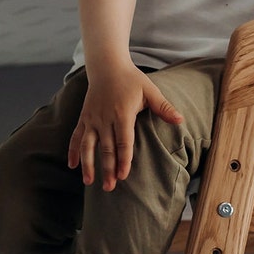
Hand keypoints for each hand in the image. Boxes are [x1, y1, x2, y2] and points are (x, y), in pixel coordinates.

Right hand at [68, 64, 183, 190]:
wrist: (107, 66)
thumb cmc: (131, 79)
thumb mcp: (150, 90)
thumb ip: (163, 107)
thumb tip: (181, 120)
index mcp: (122, 113)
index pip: (123, 142)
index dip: (123, 160)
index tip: (123, 175)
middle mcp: (104, 118)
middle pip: (106, 148)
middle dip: (107, 169)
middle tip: (110, 187)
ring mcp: (92, 119)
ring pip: (88, 145)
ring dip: (88, 164)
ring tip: (89, 182)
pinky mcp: (84, 118)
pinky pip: (76, 136)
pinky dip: (73, 151)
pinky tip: (72, 166)